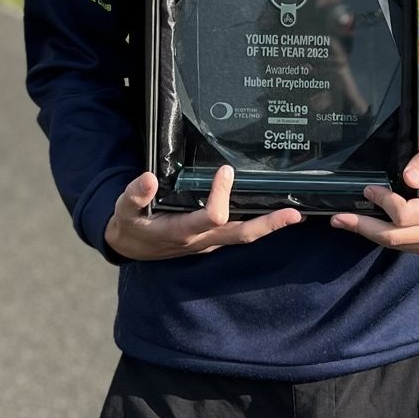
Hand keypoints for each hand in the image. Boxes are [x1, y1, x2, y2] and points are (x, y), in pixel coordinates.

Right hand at [103, 166, 302, 260]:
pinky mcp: (212, 238)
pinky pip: (238, 232)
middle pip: (241, 235)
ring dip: (269, 226)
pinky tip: (271, 210)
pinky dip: (257, 223)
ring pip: (244, 236)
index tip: (225, 170)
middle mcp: (201, 239)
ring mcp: (209, 241)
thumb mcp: (124, 210)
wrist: (132, 247)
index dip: (220, 194)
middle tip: (293, 213)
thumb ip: (135, 195)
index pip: (211, 216)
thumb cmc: (131, 225)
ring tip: (294, 213)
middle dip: (268, 225)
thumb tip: (148, 178)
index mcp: (181, 231)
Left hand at [329, 132, 418, 256]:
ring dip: (367, 232)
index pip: (405, 215)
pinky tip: (364, 225)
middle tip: (339, 217)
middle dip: (364, 226)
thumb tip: (409, 178)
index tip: (368, 190)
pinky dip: (378, 236)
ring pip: (394, 244)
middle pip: (395, 236)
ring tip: (343, 221)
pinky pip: (398, 247)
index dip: (383, 202)